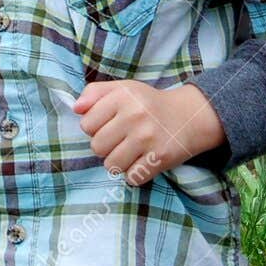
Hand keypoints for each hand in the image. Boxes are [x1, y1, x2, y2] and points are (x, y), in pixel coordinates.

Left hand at [73, 80, 225, 184]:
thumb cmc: (147, 103)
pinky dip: (133, 174)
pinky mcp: (160, 158)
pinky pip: (132, 178)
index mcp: (122, 96)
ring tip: (128, 152)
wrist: (189, 117)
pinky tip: (140, 162)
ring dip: (117, 162)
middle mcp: (134, 116)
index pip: (86, 124)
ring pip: (112, 165)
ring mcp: (148, 138)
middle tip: (119, 140)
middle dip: (104, 147)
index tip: (107, 125)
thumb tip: (75, 108)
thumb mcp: (122, 88)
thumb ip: (94, 93)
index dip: (93, 128)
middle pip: (97, 147)